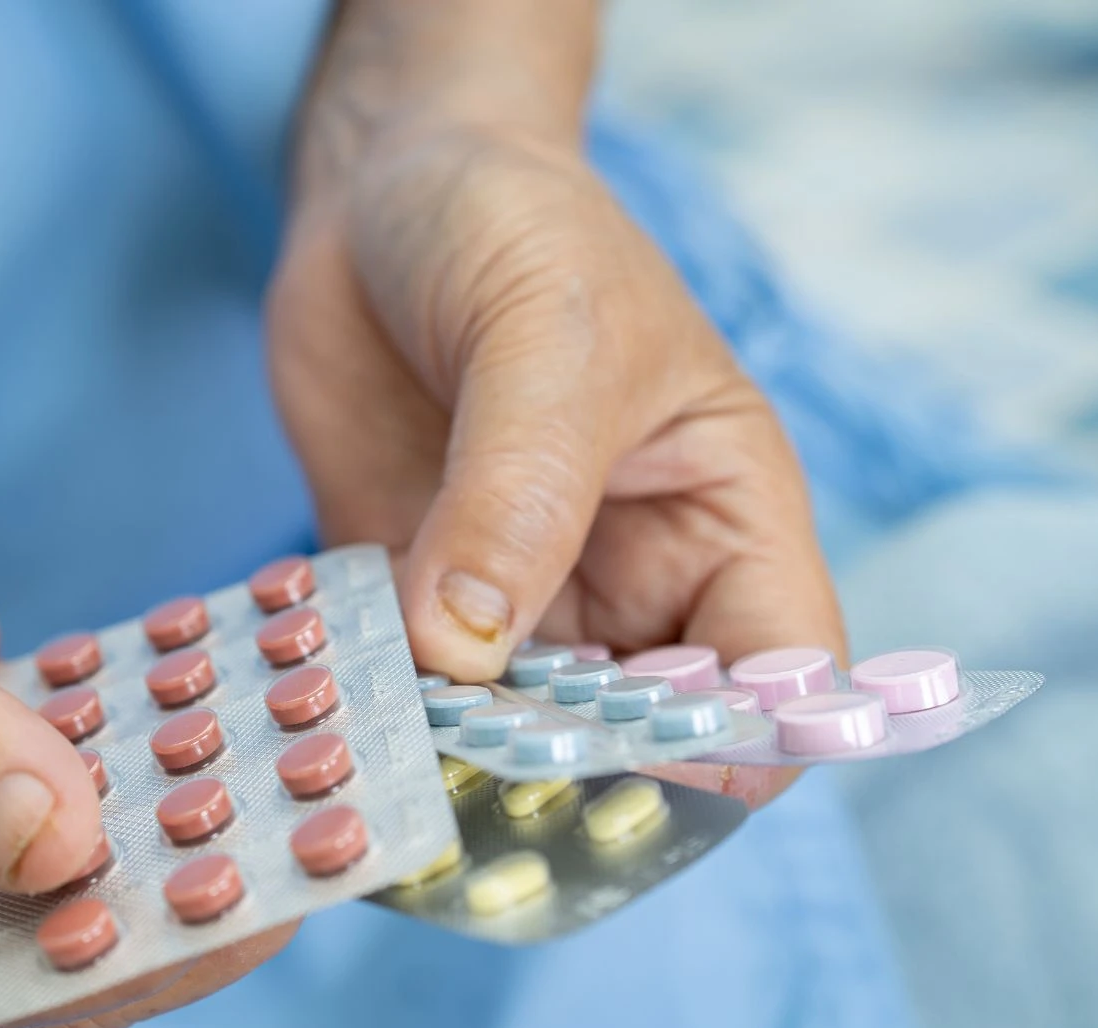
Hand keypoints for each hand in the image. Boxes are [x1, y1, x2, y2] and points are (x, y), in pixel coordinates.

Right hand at [0, 265, 294, 1027]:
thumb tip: (52, 851)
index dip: (88, 961)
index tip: (227, 907)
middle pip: (23, 927)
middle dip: (164, 905)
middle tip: (305, 847)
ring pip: (58, 843)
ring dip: (175, 820)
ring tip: (301, 779)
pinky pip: (65, 748)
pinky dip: (147, 732)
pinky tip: (236, 698)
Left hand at [267, 125, 843, 806]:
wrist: (386, 185)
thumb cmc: (517, 226)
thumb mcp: (546, 337)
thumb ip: (517, 494)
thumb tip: (465, 649)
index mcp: (727, 519)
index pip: (779, 675)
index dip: (735, 738)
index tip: (630, 755)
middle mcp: (635, 581)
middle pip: (641, 734)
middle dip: (573, 768)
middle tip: (475, 773)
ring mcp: (517, 598)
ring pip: (512, 731)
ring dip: (453, 752)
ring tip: (383, 755)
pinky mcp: (409, 593)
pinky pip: (399, 685)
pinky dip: (365, 708)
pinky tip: (319, 708)